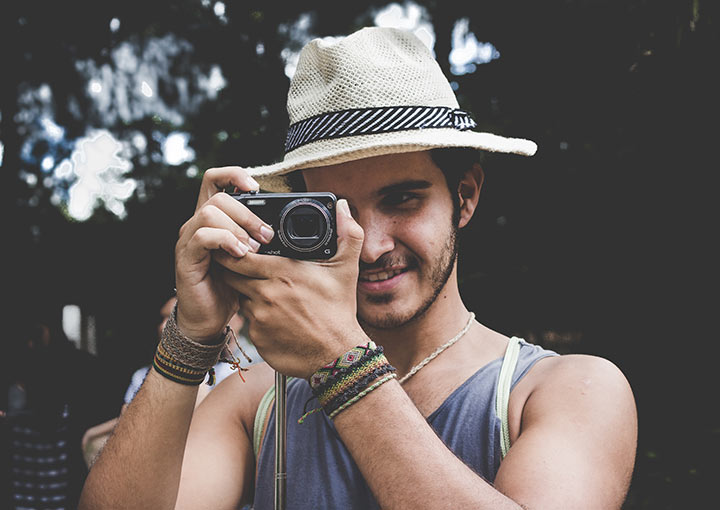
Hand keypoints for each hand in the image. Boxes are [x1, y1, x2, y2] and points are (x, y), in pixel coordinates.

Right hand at [174, 167, 273, 341]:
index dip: (234, 174)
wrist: (210, 318)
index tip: (256, 188)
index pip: (215, 179)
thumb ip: (261, 238)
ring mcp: (189, 239)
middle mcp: (197, 223)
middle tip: (267, 236)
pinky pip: (202, 236)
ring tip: (253, 249)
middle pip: (218, 196)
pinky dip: (225, 241)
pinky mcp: (186, 257)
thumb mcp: (252, 257)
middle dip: (248, 213)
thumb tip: (287, 227)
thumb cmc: (231, 285)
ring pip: (209, 212)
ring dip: (238, 228)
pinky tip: (240, 255)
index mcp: (214, 218)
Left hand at [213, 199, 368, 377]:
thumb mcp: (346, 269)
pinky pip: (247, 321)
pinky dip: (255, 316)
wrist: (336, 356)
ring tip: (265, 292)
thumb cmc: (339, 311)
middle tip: (245, 267)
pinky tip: (272, 316)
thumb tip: (341, 205)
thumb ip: (346, 233)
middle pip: (232, 274)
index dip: (237, 250)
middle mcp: (267, 293)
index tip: (242, 248)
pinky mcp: (256, 337)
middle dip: (234, 268)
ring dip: (245, 292)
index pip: (241, 255)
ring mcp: (259, 317)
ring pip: (239, 296)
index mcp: (284, 271)